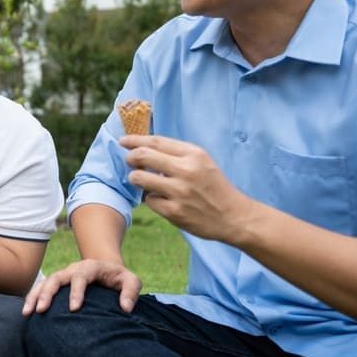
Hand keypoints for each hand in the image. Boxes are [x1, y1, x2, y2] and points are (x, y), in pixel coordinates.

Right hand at [22, 259, 141, 314]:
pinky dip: (32, 297)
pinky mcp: (58, 283)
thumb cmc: (120, 278)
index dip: (76, 292)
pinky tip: (26, 312)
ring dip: (35, 296)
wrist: (107, 269)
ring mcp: (64, 275)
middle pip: (56, 278)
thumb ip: (131, 292)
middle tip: (42, 310)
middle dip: (47, 293)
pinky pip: (41, 288)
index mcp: (91, 267)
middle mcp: (73, 269)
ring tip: (27, 312)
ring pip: (45, 282)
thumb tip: (125, 308)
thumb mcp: (131, 281)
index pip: (80, 277)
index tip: (74, 309)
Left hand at [121, 134, 251, 241]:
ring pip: (139, 178)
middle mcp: (186, 170)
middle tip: (129, 160)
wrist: (234, 216)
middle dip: (131, 157)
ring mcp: (179, 192)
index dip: (135, 140)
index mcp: (194, 154)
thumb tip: (142, 146)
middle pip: (142, 156)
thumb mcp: (202, 162)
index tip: (123, 141)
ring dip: (136, 178)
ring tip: (142, 180)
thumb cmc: (213, 186)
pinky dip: (151, 199)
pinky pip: (149, 200)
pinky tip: (162, 200)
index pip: (155, 141)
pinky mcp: (174, 211)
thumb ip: (176, 154)